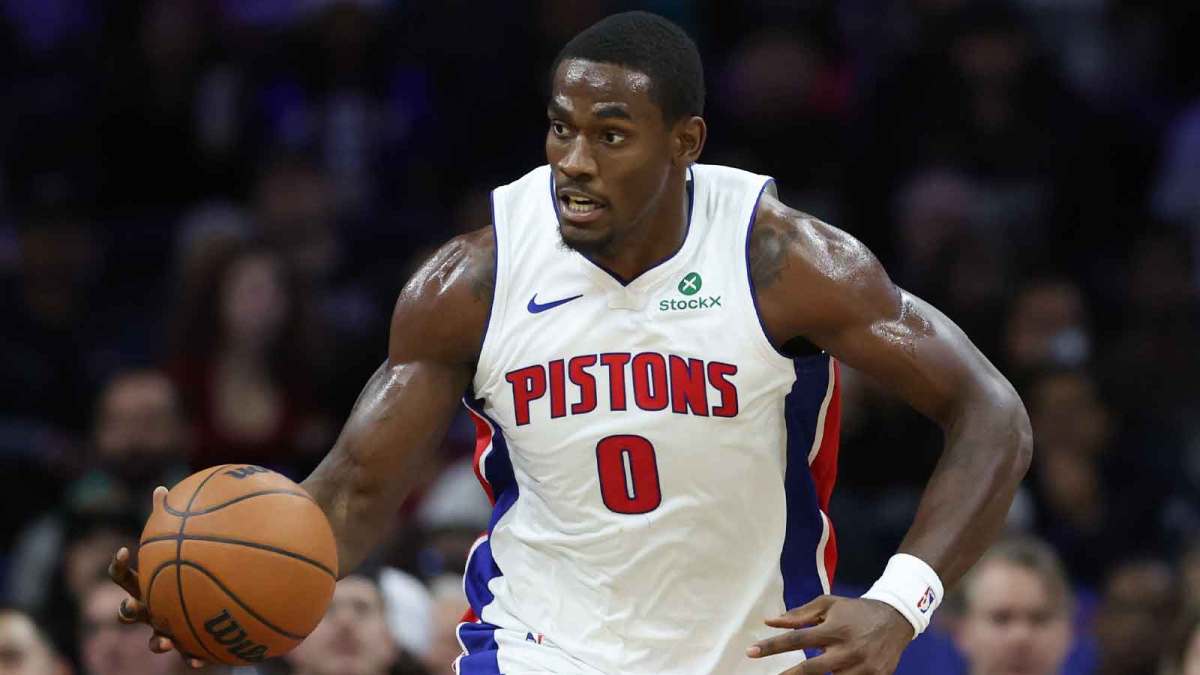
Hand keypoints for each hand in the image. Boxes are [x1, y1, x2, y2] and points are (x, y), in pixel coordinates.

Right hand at [107, 486, 207, 669]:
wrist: (207, 598)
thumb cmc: (186, 567)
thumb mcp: (178, 544)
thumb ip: (169, 518)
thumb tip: (161, 488)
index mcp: (146, 583)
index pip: (123, 576)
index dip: (119, 566)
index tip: (125, 552)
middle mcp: (150, 607)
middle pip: (129, 612)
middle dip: (128, 610)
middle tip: (134, 605)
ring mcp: (165, 627)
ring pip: (154, 639)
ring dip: (157, 641)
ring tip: (164, 641)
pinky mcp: (187, 642)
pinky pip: (189, 652)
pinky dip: (193, 657)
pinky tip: (205, 660)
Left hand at [746, 595, 912, 673]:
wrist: (896, 618)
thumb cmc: (855, 611)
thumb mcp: (828, 605)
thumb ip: (799, 615)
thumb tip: (769, 622)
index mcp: (833, 629)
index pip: (796, 640)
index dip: (772, 647)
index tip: (751, 652)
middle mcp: (847, 649)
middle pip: (811, 669)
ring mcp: (863, 667)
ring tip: (806, 668)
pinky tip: (835, 672)